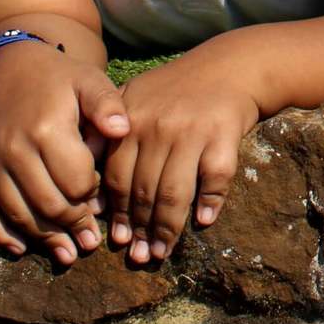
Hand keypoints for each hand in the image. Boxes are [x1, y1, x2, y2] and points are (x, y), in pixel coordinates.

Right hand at [0, 42, 129, 264]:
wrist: (8, 67)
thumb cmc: (58, 78)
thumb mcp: (88, 80)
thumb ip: (107, 105)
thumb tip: (123, 130)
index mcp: (47, 130)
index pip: (75, 182)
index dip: (92, 197)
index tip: (102, 202)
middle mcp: (14, 150)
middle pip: (47, 205)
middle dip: (72, 227)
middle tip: (89, 242)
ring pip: (18, 215)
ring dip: (43, 240)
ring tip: (66, 254)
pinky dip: (0, 235)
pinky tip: (20, 249)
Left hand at [101, 51, 261, 263]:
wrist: (230, 66)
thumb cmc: (177, 88)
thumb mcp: (134, 98)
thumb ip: (107, 136)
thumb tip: (92, 196)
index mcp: (130, 120)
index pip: (115, 178)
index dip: (117, 214)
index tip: (118, 240)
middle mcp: (157, 127)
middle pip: (143, 190)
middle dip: (140, 230)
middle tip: (140, 257)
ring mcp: (191, 131)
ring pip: (174, 192)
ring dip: (167, 229)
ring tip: (162, 252)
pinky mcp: (223, 135)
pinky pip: (214, 178)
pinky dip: (209, 202)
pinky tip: (202, 222)